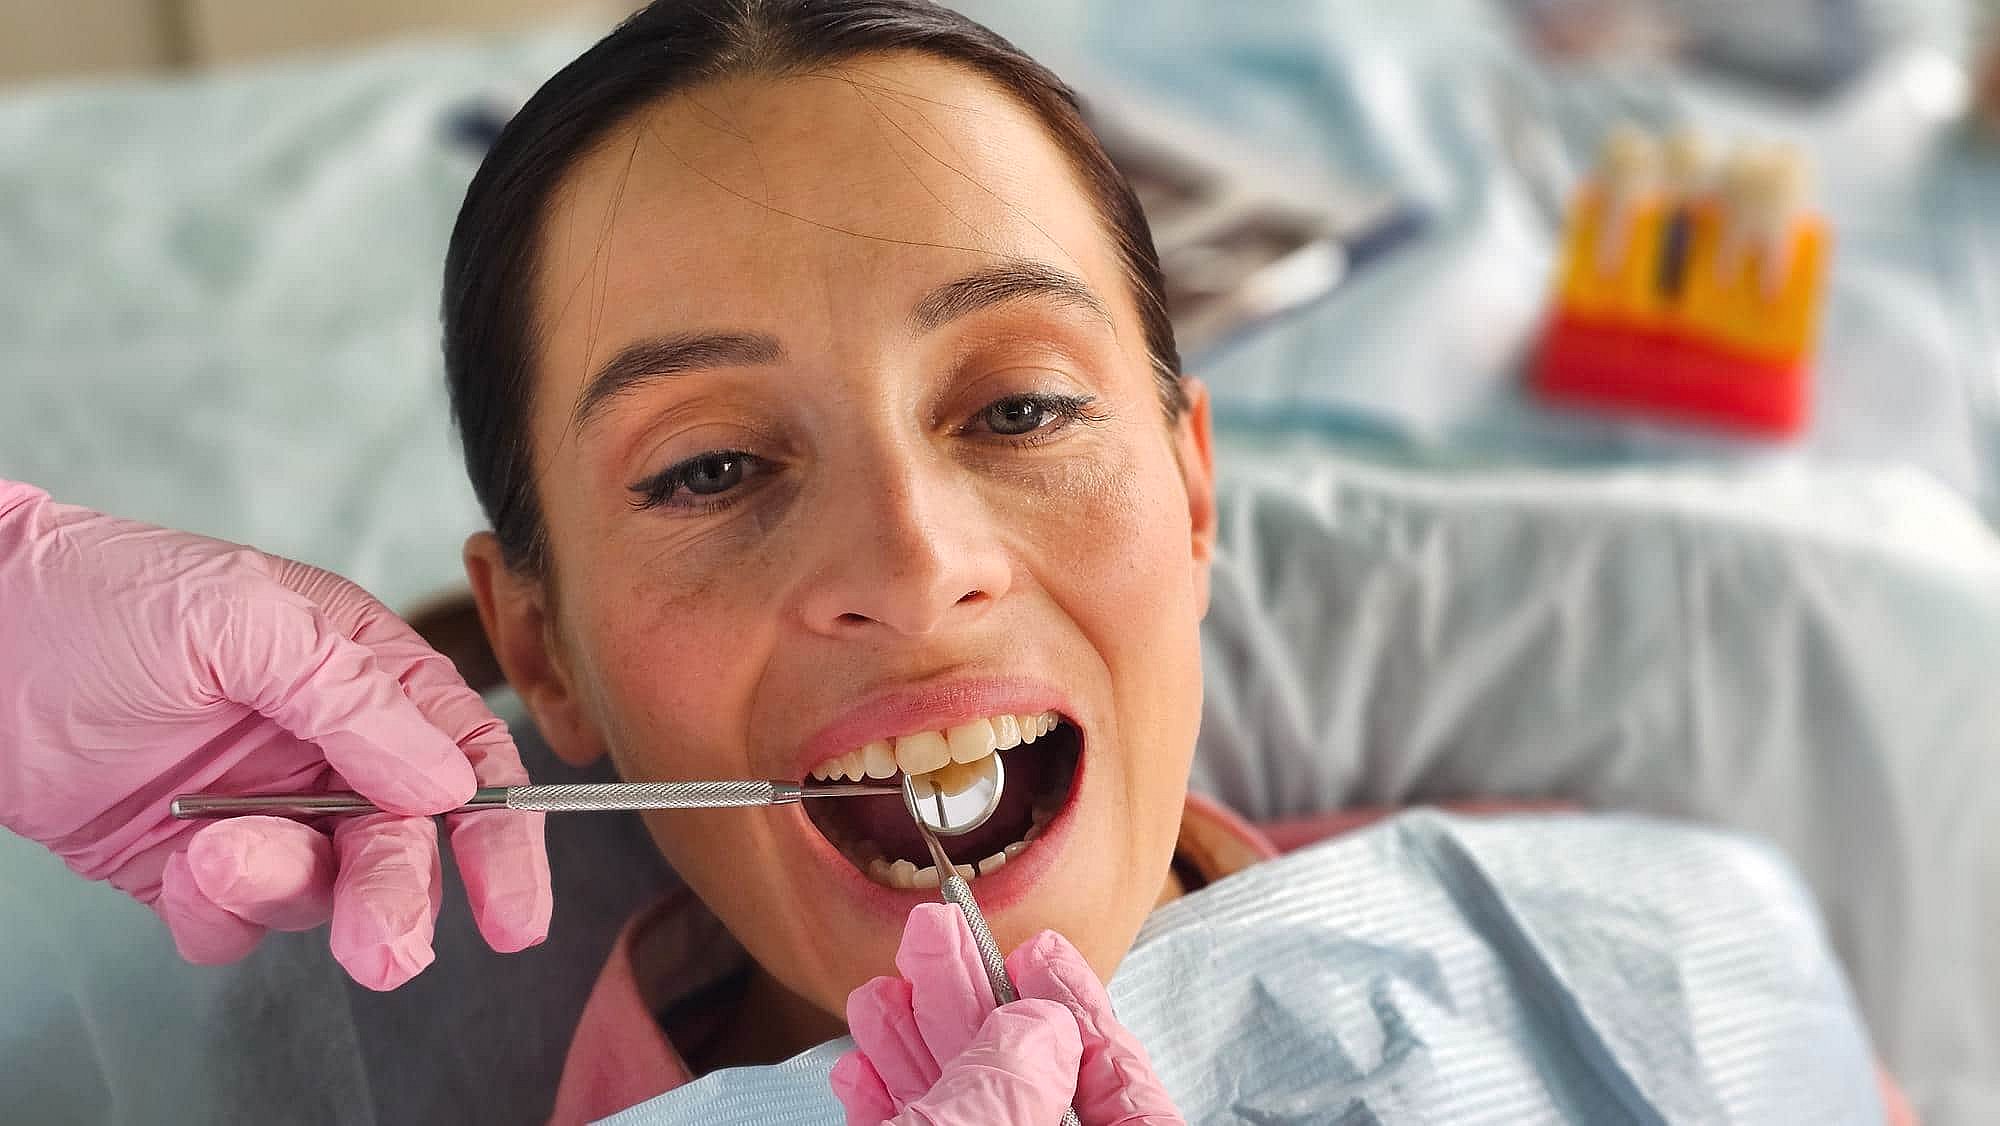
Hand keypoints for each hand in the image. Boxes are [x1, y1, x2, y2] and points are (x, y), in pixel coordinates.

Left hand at [0, 480, 550, 988]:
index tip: (514, 909)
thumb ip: (355, 699)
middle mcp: (329, 748)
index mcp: (363, 672)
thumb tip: (449, 783)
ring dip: (289, 892)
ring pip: (327, 892)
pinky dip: (220, 913)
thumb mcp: (245, 619)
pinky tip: (181, 863)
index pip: (465, 758)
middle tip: (382, 946)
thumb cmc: (102, 597)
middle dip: (400, 896)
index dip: (502, 836)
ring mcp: (265, 812)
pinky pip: (240, 924)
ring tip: (219, 861)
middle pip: (408, 845)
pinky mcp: (194, 867)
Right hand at [831, 902, 1182, 1124]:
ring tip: (882, 991)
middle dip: (974, 1005)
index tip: (1041, 953)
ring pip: (969, 1115)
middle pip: (1034, 1088)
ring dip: (918, 1050)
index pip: (1132, 1098)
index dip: (1084, 1013)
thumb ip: (1013, 1082)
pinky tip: (863, 1068)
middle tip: (935, 935)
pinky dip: (895, 1111)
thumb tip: (1039, 1023)